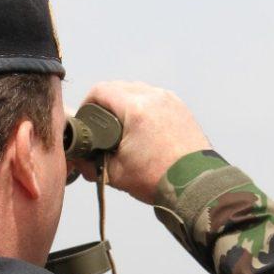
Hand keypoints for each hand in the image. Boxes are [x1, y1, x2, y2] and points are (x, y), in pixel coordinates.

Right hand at [74, 81, 210, 204]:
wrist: (196, 186)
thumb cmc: (159, 179)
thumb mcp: (116, 174)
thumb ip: (90, 163)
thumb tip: (77, 159)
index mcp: (135, 108)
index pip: (100, 90)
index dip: (87, 103)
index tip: (85, 119)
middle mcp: (154, 97)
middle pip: (119, 87)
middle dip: (105, 103)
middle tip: (100, 125)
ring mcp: (170, 100)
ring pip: (138, 90)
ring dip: (125, 103)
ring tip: (121, 127)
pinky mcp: (181, 108)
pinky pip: (155, 99)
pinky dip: (144, 107)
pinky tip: (142, 128)